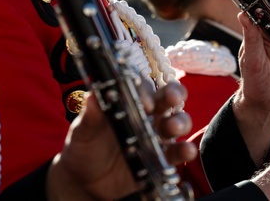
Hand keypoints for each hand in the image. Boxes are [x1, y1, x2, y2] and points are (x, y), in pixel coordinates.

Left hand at [45, 81, 196, 200]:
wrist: (85, 181)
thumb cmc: (85, 147)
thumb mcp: (83, 131)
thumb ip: (90, 116)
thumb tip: (92, 96)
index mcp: (129, 101)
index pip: (143, 87)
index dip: (147, 91)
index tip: (144, 102)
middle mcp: (148, 114)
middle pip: (168, 97)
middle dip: (174, 94)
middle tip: (172, 98)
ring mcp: (157, 134)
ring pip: (178, 121)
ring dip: (181, 121)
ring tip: (174, 127)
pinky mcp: (162, 157)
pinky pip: (177, 151)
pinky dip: (185, 150)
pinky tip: (187, 151)